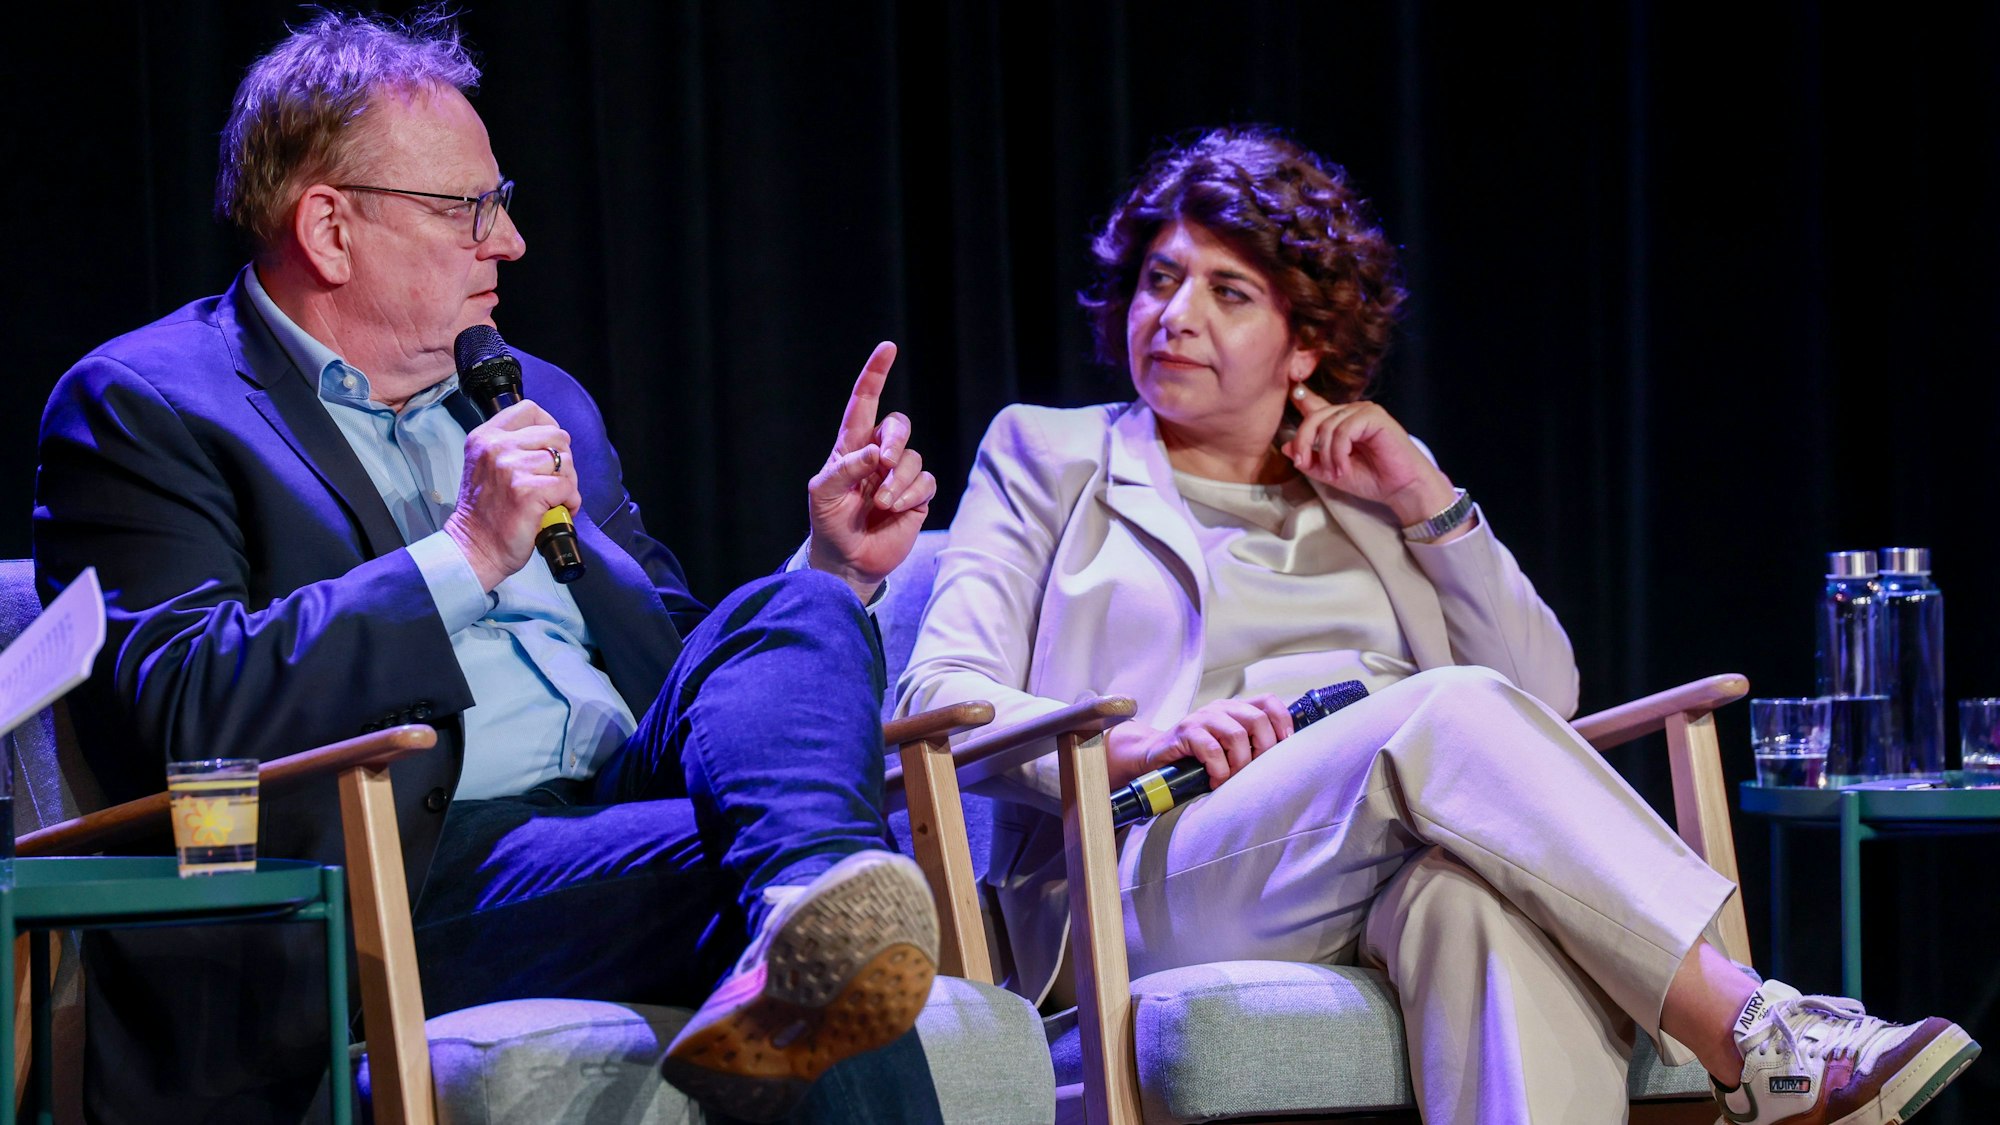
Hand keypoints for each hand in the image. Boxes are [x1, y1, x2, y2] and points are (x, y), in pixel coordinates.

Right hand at [443, 399, 579, 591]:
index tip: (550, 447)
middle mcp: (497, 447)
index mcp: (486, 437)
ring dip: (567, 483)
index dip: (549, 426)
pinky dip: (570, 502)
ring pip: (565, 462)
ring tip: (552, 498)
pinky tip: (556, 510)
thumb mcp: (485, 464)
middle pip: (556, 436)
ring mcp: (512, 468)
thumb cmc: (485, 512)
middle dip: (562, 460)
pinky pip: (568, 487)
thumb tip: (550, 438)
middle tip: (552, 481)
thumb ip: (510, 445)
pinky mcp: (528, 491)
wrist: (475, 547)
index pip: (530, 410)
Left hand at [806, 342, 937, 600]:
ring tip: (881, 504)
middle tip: (882, 462)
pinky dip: (911, 494)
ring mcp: (899, 475)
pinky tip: (896, 510)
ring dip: (898, 480)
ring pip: (913, 458)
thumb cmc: (829, 523)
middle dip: (895, 439)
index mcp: (851, 446)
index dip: (876, 374)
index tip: (888, 348)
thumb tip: (876, 453)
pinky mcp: (917, 496)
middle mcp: (879, 455)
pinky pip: (926, 482)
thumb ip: (845, 468)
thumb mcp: (823, 494)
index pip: (863, 403)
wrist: (848, 560)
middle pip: (899, 425)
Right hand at [1104, 695, 1295, 789]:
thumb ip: (1251, 744)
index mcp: (1235, 708)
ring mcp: (1202, 718)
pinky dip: (1219, 770)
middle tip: (1255, 770)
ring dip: (1240, 763)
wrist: (1157, 757)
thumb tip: (1286, 757)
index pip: (1268, 702)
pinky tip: (1215, 781)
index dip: (1283, 721)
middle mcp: (1221, 708)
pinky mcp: (1186, 732)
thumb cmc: (1198, 756)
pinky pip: (1212, 749)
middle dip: (1264, 749)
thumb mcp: (1228, 746)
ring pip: (1237, 735)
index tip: (1287, 744)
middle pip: (1257, 719)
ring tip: (1232, 778)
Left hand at [1279, 386, 1457, 526]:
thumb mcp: (1332, 472)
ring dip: (1327, 454)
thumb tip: (1286, 448)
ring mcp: (1364, 411)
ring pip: (1328, 425)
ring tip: (1335, 474)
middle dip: (1304, 442)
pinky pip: (1344, 430)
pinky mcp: (1374, 416)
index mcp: (1341, 421)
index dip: (1301, 399)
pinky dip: (1339, 452)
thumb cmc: (1373, 480)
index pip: (1315, 406)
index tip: (1290, 393)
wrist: (1403, 489)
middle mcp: (1351, 411)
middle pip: (1314, 417)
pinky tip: (1344, 468)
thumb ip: (1311, 461)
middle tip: (1304, 463)